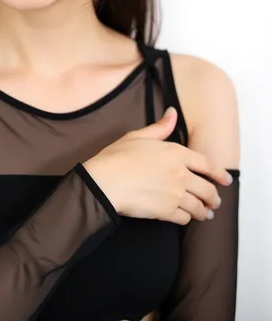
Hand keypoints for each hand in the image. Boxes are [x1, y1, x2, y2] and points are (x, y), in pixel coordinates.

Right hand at [82, 107, 232, 224]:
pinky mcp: (166, 211)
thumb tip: (173, 112)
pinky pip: (185, 218)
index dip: (220, 174)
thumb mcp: (138, 136)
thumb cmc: (117, 157)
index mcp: (175, 153)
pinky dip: (186, 218)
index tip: (227, 181)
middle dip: (213, 197)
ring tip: (204, 214)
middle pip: (208, 189)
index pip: (207, 165)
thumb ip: (160, 127)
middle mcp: (180, 174)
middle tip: (214, 202)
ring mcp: (175, 194)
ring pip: (199, 207)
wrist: (104, 182)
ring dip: (203, 212)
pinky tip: (184, 217)